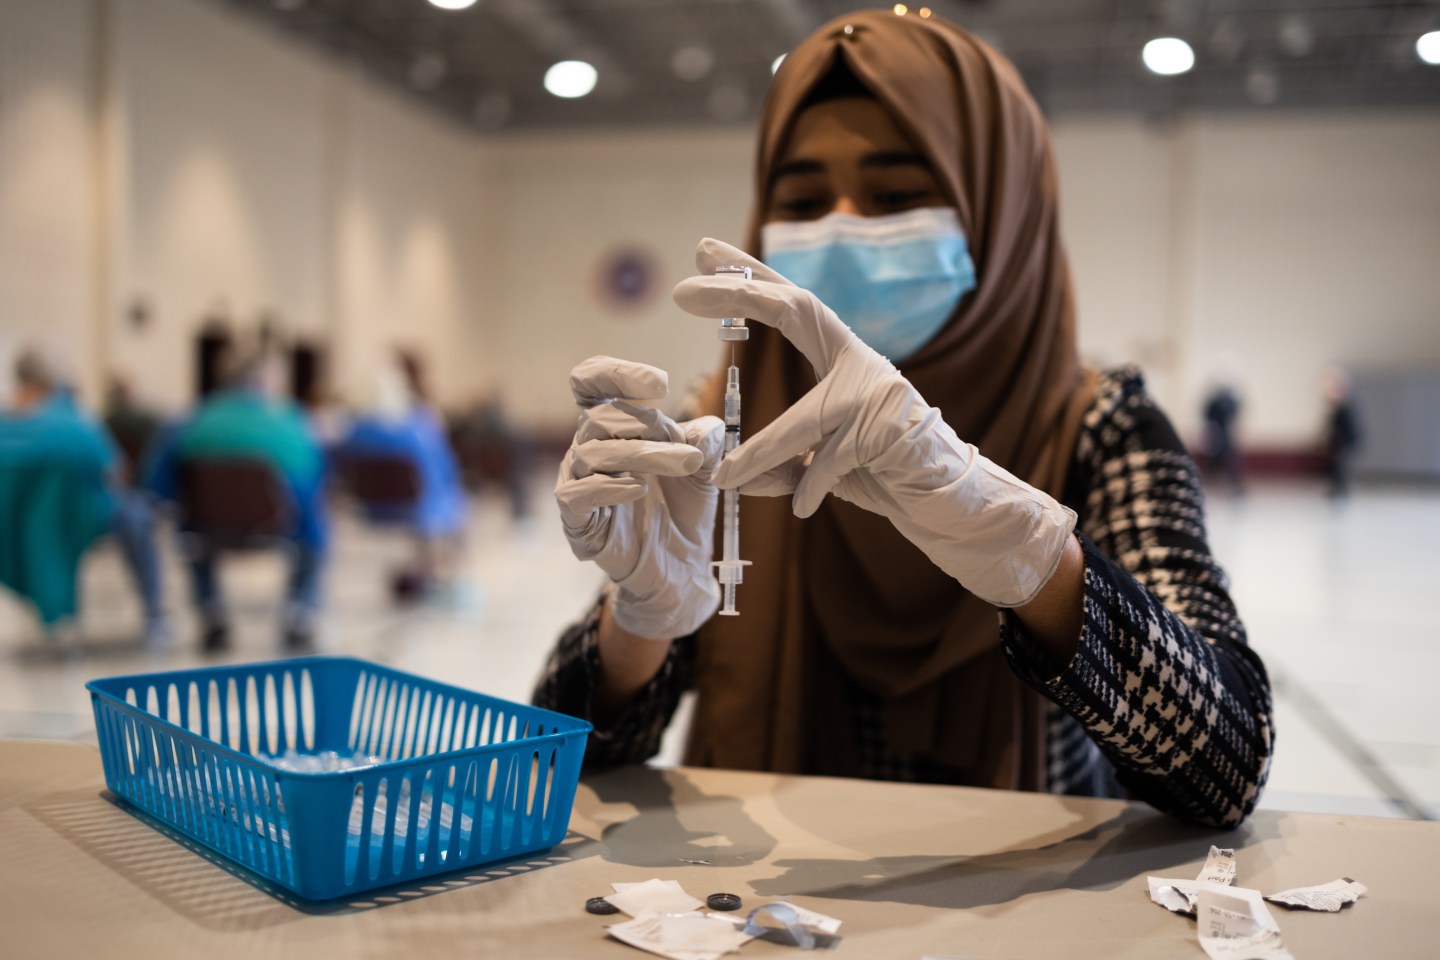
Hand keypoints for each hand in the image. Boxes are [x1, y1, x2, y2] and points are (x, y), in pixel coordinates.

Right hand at [556, 356, 724, 637]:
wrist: (681, 567)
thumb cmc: (684, 508)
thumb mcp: (704, 468)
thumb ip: (706, 442)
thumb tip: (708, 428)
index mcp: (612, 427)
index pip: (591, 383)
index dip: (617, 373)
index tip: (660, 383)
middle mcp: (588, 448)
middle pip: (600, 418)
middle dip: (648, 425)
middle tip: (691, 450)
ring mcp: (578, 483)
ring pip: (592, 452)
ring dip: (643, 454)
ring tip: (685, 465)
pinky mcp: (578, 520)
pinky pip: (576, 494)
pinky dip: (608, 487)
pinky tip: (640, 490)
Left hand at [672, 239, 1075, 607]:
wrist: (949, 502)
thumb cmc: (884, 475)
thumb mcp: (821, 465)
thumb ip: (780, 462)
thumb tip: (725, 472)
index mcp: (843, 358)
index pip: (793, 303)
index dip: (751, 278)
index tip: (706, 255)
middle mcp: (861, 363)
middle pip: (797, 308)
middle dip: (739, 295)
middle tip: (682, 289)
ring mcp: (880, 392)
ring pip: (802, 419)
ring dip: (759, 453)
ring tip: (722, 476)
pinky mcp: (890, 430)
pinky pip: (830, 461)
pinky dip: (808, 489)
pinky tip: (802, 508)